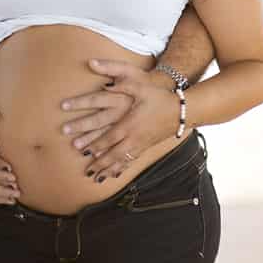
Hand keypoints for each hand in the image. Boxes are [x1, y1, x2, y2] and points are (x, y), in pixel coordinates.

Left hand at [61, 59, 180, 181]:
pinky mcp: (146, 147)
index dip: (94, 144)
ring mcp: (140, 144)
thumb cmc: (160, 98)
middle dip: (98, 163)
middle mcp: (134, 137)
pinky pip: (131, 161)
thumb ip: (123, 86)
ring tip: (96, 178)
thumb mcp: (142, 87)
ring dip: (108, 170)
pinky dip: (121, 169)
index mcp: (129, 123)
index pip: (108, 137)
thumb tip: (106, 85)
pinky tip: (114, 175)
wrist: (181, 111)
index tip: (80, 149)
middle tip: (86, 170)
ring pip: (121, 160)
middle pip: (113, 153)